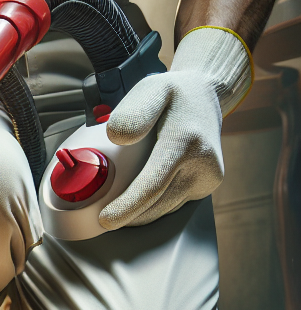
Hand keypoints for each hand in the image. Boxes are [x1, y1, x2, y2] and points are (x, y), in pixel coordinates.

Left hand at [99, 27, 250, 229]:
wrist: (207, 96)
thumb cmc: (174, 94)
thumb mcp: (151, 89)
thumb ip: (133, 111)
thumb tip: (117, 137)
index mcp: (186, 141)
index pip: (152, 185)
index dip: (127, 207)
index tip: (106, 220)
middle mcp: (203, 163)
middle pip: (156, 205)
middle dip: (127, 215)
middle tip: (101, 215)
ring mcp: (207, 178)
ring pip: (163, 210)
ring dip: (138, 214)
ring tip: (116, 206)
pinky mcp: (206, 186)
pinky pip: (172, 206)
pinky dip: (151, 208)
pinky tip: (136, 200)